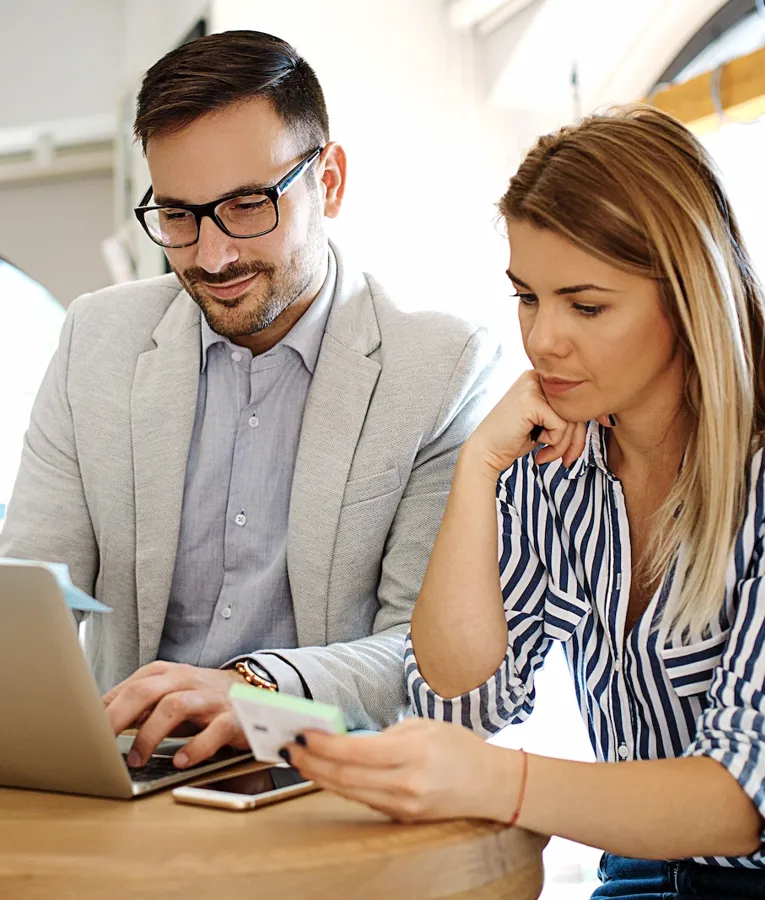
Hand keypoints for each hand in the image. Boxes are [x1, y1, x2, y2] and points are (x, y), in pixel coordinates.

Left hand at [103, 661, 247, 767]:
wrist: (253, 694)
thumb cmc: (201, 698)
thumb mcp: (167, 694)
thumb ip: (137, 704)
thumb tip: (98, 721)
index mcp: (167, 674)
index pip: (129, 687)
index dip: (104, 710)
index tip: (85, 733)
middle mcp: (186, 681)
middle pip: (146, 691)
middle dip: (118, 717)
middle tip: (100, 744)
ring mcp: (210, 699)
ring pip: (175, 706)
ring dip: (150, 734)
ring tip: (138, 760)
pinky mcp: (233, 719)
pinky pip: (214, 731)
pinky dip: (196, 747)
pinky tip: (181, 760)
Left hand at [285, 718, 522, 823]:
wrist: (492, 786)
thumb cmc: (460, 748)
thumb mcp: (423, 726)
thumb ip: (384, 734)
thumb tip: (346, 739)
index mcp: (413, 753)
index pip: (355, 751)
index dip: (323, 744)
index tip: (302, 733)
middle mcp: (406, 784)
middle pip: (345, 776)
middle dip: (312, 761)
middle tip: (289, 747)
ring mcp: (403, 806)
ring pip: (349, 792)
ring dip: (320, 776)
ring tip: (300, 760)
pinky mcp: (402, 818)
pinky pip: (363, 801)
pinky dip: (341, 787)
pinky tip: (326, 774)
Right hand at [463, 370, 587, 474]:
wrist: (486, 452)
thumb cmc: (514, 440)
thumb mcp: (545, 423)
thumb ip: (566, 415)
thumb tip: (604, 417)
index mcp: (539, 378)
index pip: (574, 398)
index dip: (584, 422)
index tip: (590, 437)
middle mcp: (535, 377)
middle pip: (576, 407)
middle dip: (575, 440)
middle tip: (567, 460)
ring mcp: (532, 387)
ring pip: (571, 418)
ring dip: (563, 445)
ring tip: (547, 455)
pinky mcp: (531, 401)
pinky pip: (561, 425)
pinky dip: (554, 443)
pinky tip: (538, 448)